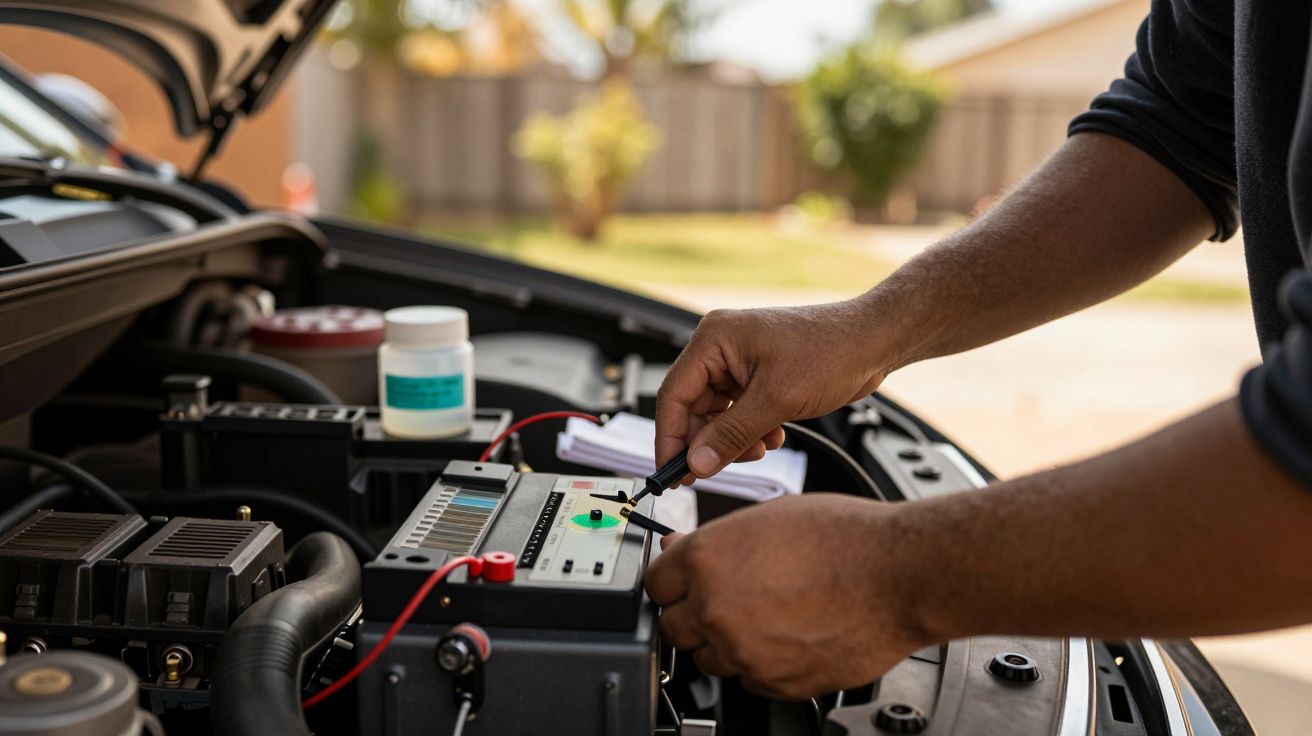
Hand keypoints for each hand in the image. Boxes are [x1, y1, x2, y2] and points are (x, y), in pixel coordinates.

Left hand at [644, 494, 931, 699]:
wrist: (898, 574)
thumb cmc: (845, 538)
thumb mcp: (768, 517)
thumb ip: (717, 541)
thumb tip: (682, 549)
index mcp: (707, 560)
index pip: (654, 584)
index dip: (671, 582)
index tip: (681, 584)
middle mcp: (716, 608)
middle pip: (672, 628)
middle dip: (693, 615)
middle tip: (724, 601)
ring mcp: (743, 651)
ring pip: (709, 659)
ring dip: (726, 642)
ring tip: (766, 615)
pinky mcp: (775, 682)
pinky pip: (749, 679)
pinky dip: (761, 663)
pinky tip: (788, 634)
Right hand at [655, 298, 894, 480]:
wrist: (874, 342)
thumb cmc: (832, 351)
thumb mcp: (776, 401)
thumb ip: (731, 435)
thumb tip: (697, 463)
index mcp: (715, 339)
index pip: (674, 395)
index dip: (670, 438)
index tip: (671, 473)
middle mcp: (721, 348)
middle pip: (693, 408)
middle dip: (708, 442)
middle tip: (713, 472)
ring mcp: (740, 363)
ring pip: (717, 415)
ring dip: (734, 440)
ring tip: (760, 448)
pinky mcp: (758, 377)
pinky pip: (738, 413)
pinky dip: (751, 432)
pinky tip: (774, 437)